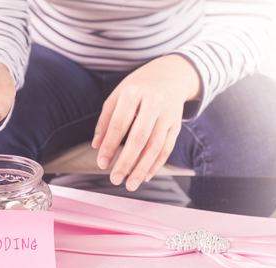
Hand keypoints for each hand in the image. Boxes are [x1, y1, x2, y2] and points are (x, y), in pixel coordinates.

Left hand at [92, 54, 200, 190]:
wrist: (170, 75)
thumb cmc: (138, 88)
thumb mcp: (117, 96)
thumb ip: (105, 121)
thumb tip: (97, 146)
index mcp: (133, 93)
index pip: (119, 124)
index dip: (110, 146)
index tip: (102, 163)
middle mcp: (153, 103)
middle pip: (139, 138)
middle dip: (126, 161)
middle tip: (115, 179)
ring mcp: (168, 114)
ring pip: (156, 146)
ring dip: (142, 168)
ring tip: (131, 183)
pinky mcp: (177, 124)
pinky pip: (167, 148)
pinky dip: (157, 164)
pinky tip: (146, 175)